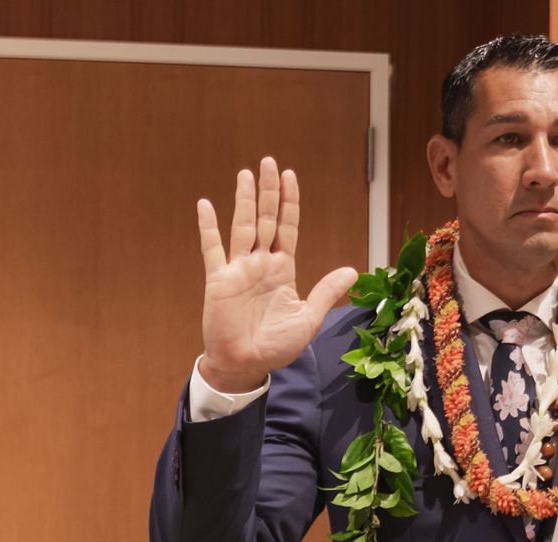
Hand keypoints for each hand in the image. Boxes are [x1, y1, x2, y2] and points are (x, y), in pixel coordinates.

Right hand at [196, 157, 358, 392]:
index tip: (290, 177)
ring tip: (246, 174)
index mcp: (283, 269)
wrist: (247, 365)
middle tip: (269, 162)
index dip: (290, 202)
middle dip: (269, 191)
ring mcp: (239, 269)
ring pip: (244, 226)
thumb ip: (326, 291)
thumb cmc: (277, 345)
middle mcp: (261, 263)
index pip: (288, 228)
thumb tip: (352, 269)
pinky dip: (209, 228)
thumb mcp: (309, 317)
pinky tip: (205, 205)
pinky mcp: (219, 280)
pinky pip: (213, 249)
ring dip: (245, 200)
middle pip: (266, 219)